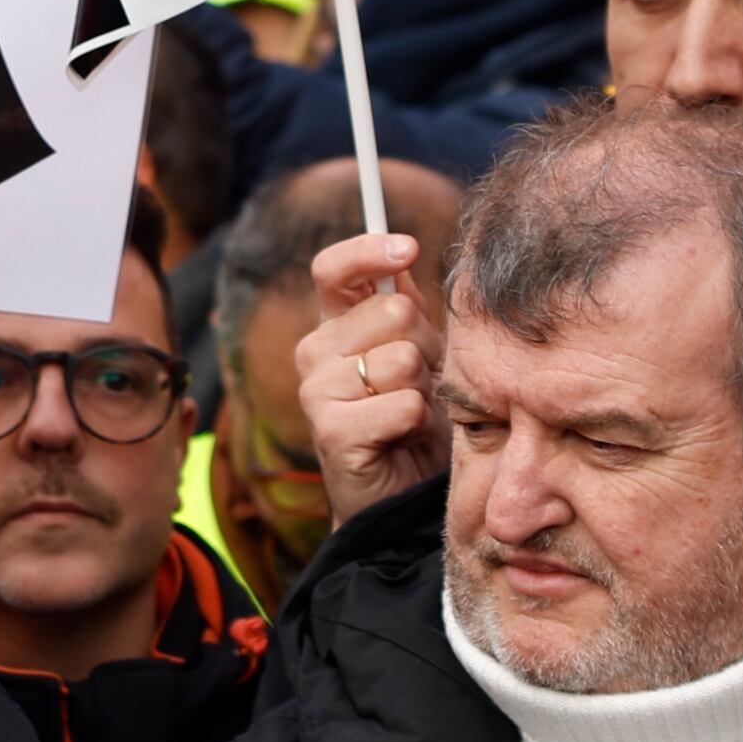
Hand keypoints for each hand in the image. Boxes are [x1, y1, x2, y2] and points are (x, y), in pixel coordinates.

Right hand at [295, 227, 436, 522]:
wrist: (402, 493)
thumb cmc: (415, 420)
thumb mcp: (420, 355)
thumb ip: (408, 309)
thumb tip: (402, 257)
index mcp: (334, 324)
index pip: (333, 269)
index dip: (368, 251)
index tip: (408, 248)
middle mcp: (315, 351)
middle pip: (394, 312)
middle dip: (427, 347)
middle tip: (421, 383)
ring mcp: (316, 390)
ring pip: (403, 359)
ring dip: (424, 390)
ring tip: (413, 415)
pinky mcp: (330, 431)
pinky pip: (403, 405)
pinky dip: (418, 424)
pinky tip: (403, 439)